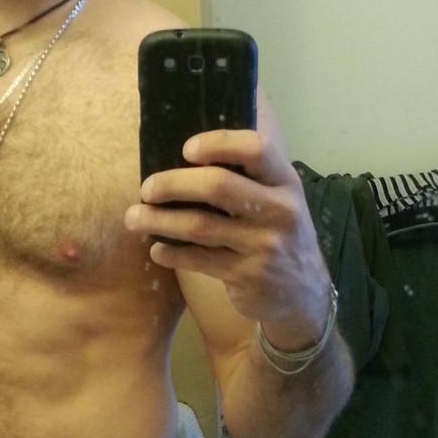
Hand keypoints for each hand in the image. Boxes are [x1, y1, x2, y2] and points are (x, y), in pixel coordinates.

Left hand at [125, 128, 332, 351]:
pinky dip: (172, 254)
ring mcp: (263, 245)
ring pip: (200, 226)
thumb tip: (184, 155)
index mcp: (285, 181)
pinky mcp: (246, 275)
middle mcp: (279, 210)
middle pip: (218, 185)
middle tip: (146, 189)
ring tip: (134, 218)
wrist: (303, 293)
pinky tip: (156, 250)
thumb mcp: (278, 200)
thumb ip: (247, 178)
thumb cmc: (278, 234)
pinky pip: (199, 259)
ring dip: (159, 220)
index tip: (186, 150)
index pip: (255, 148)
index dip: (218, 143)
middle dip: (173, 184)